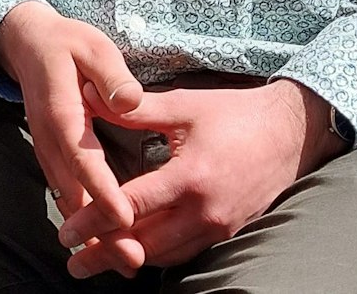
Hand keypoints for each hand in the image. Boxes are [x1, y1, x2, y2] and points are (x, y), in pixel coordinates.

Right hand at [0, 2, 143, 258]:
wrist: (27, 44)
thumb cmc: (67, 44)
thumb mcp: (93, 46)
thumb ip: (112, 75)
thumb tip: (130, 100)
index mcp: (61, 112)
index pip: (82, 157)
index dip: (102, 189)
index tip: (125, 217)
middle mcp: (49, 140)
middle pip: (73, 193)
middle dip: (101, 230)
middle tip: (131, 260)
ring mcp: (47, 152)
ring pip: (68, 201)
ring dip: (94, 235)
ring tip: (124, 263)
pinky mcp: (53, 158)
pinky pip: (67, 196)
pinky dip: (85, 224)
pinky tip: (105, 246)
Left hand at [59, 78, 348, 277]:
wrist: (292, 132)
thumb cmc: (234, 114)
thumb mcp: (182, 105)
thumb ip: (132, 109)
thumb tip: (84, 94)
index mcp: (191, 178)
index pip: (131, 207)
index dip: (94, 220)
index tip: (65, 232)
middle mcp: (206, 211)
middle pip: (145, 244)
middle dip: (106, 253)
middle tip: (73, 262)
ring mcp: (220, 226)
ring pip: (166, 254)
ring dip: (130, 258)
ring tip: (96, 261)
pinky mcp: (229, 232)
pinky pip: (186, 252)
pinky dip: (157, 254)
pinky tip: (134, 251)